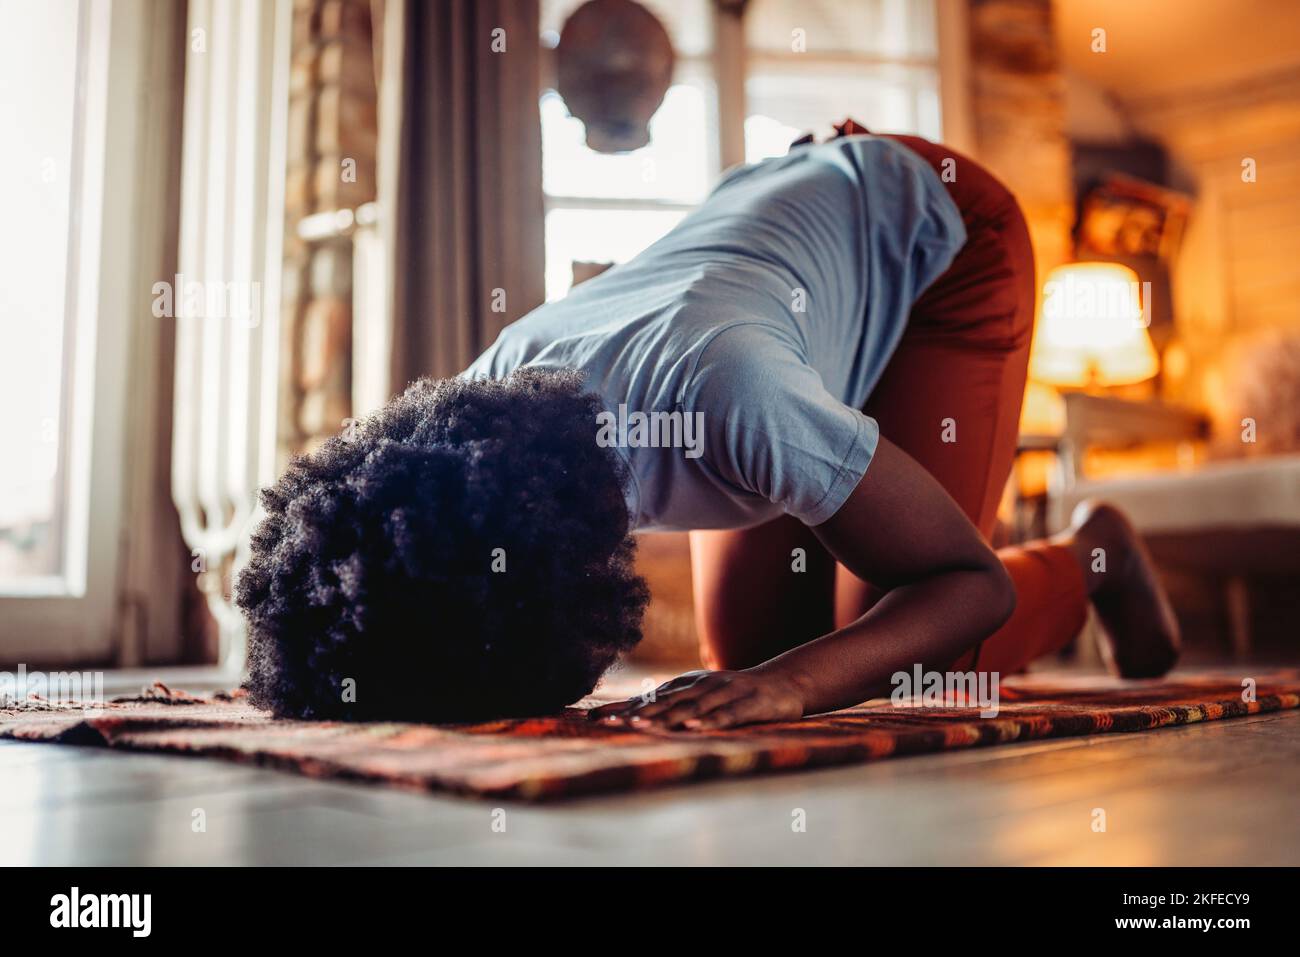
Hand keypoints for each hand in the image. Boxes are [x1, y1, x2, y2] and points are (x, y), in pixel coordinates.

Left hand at [587, 669, 804, 730]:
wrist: (783, 684)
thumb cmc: (736, 694)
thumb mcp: (703, 695)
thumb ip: (674, 704)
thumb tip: (635, 715)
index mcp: (690, 684)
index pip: (652, 697)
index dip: (624, 707)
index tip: (595, 719)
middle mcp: (704, 685)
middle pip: (667, 701)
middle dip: (638, 712)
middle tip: (611, 723)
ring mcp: (727, 693)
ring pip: (693, 706)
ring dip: (667, 716)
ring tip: (642, 724)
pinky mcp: (750, 704)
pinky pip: (727, 715)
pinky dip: (709, 721)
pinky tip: (694, 728)